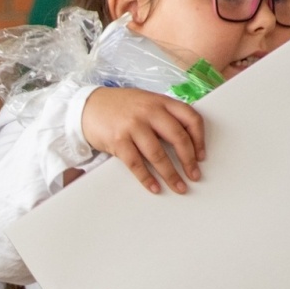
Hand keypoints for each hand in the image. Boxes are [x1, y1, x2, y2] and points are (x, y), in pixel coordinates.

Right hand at [80, 87, 203, 194]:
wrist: (88, 106)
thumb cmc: (120, 107)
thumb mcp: (146, 102)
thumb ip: (164, 115)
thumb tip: (185, 142)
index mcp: (160, 101)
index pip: (190, 118)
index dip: (199, 139)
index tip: (201, 156)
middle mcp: (149, 112)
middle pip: (177, 137)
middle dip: (189, 160)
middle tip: (194, 175)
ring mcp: (133, 126)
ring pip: (158, 154)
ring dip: (171, 174)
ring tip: (179, 186)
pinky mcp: (118, 140)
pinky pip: (136, 163)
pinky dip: (146, 178)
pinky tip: (154, 187)